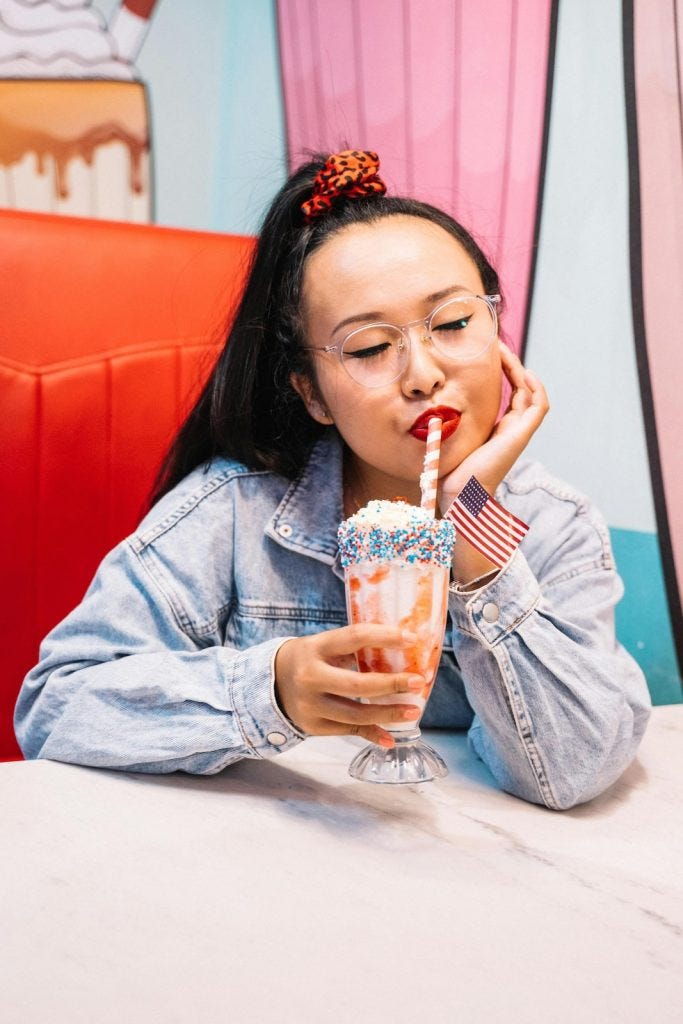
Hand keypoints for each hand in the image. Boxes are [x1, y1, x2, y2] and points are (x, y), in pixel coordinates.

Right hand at [274, 624, 426, 747]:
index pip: (354, 637)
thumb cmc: (310, 659)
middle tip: (418, 682)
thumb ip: (354, 648)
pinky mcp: (313, 726)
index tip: (411, 639)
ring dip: (387, 714)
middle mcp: (310, 676)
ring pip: (355, 714)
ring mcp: (310, 705)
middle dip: (391, 684)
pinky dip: (371, 734)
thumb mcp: (324, 645)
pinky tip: (390, 737)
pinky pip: (348, 731)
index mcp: (316, 647)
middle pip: (357, 684)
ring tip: (412, 711)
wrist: (271, 683)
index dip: (385, 637)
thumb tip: (403, 651)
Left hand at [438, 342, 548, 582]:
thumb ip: (441, 425)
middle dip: (511, 365)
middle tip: (494, 346)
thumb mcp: (445, 440)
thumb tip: (421, 411)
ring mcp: (518, 432)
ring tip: (504, 353)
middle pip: (521, 389)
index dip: (501, 374)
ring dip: (521, 370)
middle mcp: (510, 430)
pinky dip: (533, 386)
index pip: (507, 394)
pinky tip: (521, 371)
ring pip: (532, 393)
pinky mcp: (521, 435)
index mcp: (495, 431)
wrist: (459, 496)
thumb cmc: (448, 475)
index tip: (484, 355)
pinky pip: (538, 404)